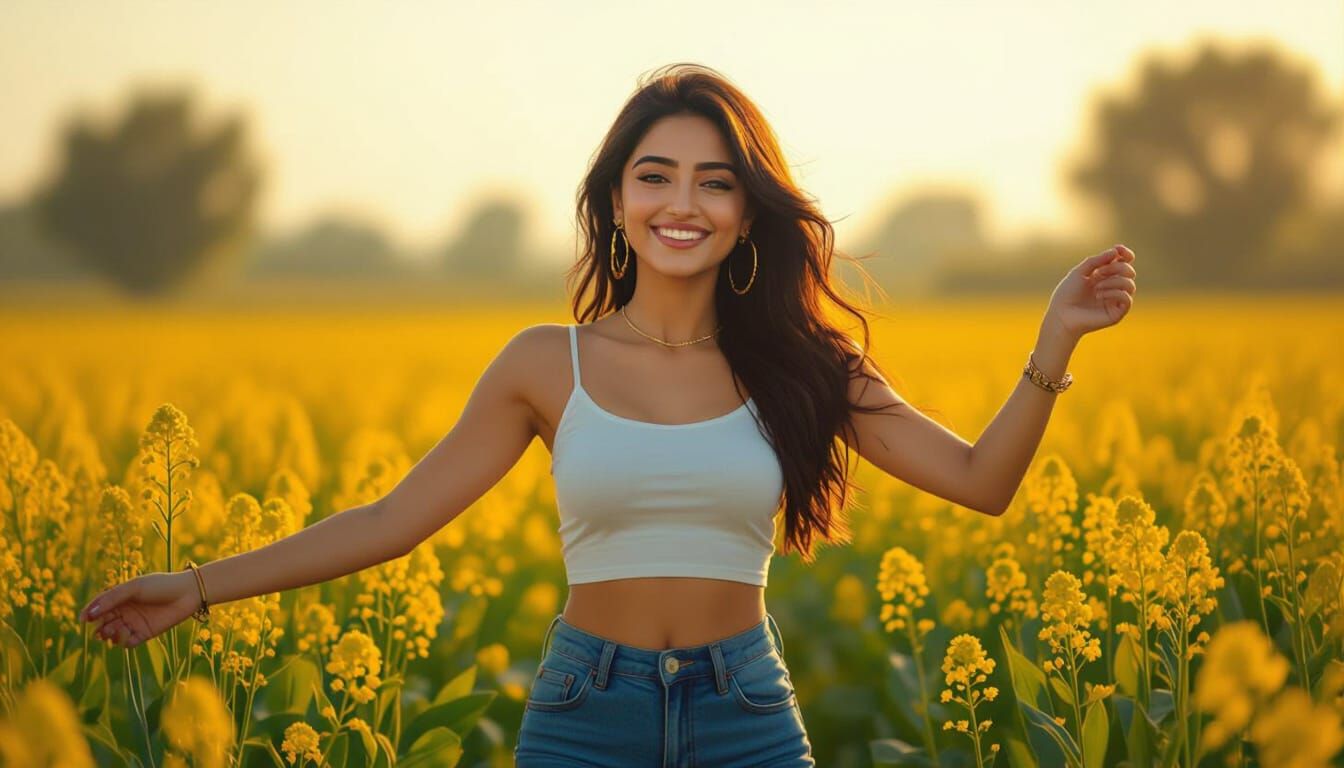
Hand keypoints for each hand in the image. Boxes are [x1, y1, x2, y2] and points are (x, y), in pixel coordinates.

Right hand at [79, 571, 202, 648]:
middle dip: (100, 627)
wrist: (188, 594)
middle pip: (104, 623)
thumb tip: (89, 614)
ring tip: (116, 630)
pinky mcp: (145, 634)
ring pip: (113, 634)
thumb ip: (112, 599)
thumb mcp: (134, 588)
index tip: (84, 620)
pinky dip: (124, 642)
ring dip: (110, 635)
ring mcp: (134, 623)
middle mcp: (125, 611)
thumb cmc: (161, 586)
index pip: (99, 607)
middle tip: (103, 628)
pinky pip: (128, 642)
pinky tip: (129, 635)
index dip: (90, 614)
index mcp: (120, 597)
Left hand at [1045, 244, 1136, 339]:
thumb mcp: (1079, 272)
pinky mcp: (1117, 313)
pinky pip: (1127, 299)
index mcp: (1104, 276)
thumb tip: (1116, 251)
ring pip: (1130, 284)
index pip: (1123, 262)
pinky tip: (1099, 296)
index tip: (1118, 249)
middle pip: (1129, 271)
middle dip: (1116, 268)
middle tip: (1099, 272)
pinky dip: (1115, 293)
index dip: (1125, 254)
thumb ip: (1096, 260)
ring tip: (1096, 288)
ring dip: (1113, 281)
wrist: (1061, 315)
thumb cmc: (1067, 294)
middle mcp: (1112, 287)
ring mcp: (1116, 300)